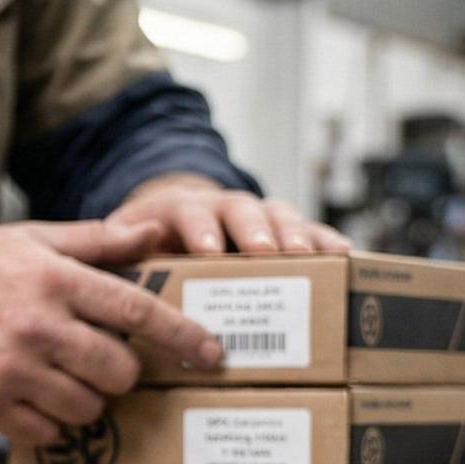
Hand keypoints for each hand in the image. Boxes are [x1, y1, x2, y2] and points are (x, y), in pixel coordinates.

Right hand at [0, 219, 221, 446]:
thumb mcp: (30, 240)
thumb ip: (96, 241)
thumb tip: (155, 232)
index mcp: (53, 280)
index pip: (136, 312)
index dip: (181, 336)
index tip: (211, 354)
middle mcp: (36, 325)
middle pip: (117, 370)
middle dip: (121, 372)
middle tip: (103, 363)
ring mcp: (9, 369)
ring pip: (86, 407)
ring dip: (87, 400)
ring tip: (63, 379)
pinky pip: (46, 431)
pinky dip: (50, 422)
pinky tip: (32, 398)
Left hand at [110, 173, 348, 254]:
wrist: (168, 226)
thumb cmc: (144, 244)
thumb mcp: (121, 243)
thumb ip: (121, 247)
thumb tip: (136, 248)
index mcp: (179, 209)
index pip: (190, 213)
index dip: (200, 231)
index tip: (208, 252)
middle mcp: (222, 207)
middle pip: (242, 211)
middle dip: (255, 232)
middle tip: (266, 254)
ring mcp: (256, 216)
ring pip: (279, 217)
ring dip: (295, 236)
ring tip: (310, 257)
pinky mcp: (282, 232)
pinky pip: (308, 231)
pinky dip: (325, 240)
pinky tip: (343, 254)